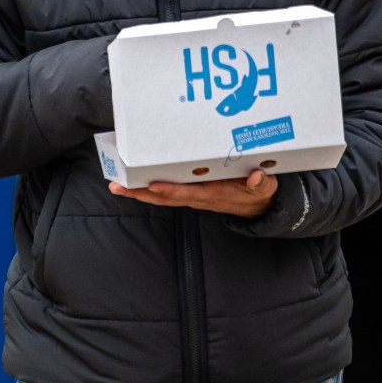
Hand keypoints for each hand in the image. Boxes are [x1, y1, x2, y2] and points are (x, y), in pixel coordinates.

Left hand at [108, 169, 278, 217]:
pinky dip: (147, 188)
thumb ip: (261, 182)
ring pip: (161, 196)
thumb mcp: (265, 187)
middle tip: (117, 187)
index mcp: (214, 194)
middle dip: (141, 192)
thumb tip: (256, 177)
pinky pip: (165, 191)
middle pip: (165, 197)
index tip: (153, 184)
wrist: (256, 205)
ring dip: (138, 191)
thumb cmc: (258, 191)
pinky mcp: (190, 191)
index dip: (170, 189)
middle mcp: (198, 197)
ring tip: (116, 186)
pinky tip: (132, 183)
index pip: (188, 192)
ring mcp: (192, 195)